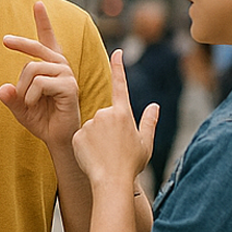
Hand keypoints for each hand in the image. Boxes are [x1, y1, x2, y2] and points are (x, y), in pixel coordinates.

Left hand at [0, 1, 80, 146]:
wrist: (58, 139)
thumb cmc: (41, 120)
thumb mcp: (20, 106)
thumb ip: (11, 97)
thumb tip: (1, 88)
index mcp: (51, 67)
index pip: (48, 40)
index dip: (43, 21)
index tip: (38, 3)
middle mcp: (61, 67)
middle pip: (37, 48)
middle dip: (20, 43)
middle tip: (4, 40)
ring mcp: (67, 76)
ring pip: (33, 69)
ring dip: (23, 87)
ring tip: (27, 101)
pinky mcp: (69, 87)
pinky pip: (40, 83)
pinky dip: (30, 96)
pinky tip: (34, 105)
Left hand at [72, 49, 157, 187]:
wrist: (112, 181)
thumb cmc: (131, 165)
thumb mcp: (145, 143)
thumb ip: (149, 122)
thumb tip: (154, 106)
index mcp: (124, 113)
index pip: (120, 85)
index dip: (118, 67)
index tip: (117, 51)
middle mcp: (106, 113)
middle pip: (104, 117)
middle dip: (106, 130)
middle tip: (113, 149)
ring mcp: (91, 123)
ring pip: (91, 127)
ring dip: (95, 138)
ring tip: (103, 155)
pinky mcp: (77, 133)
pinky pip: (80, 137)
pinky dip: (85, 145)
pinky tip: (91, 157)